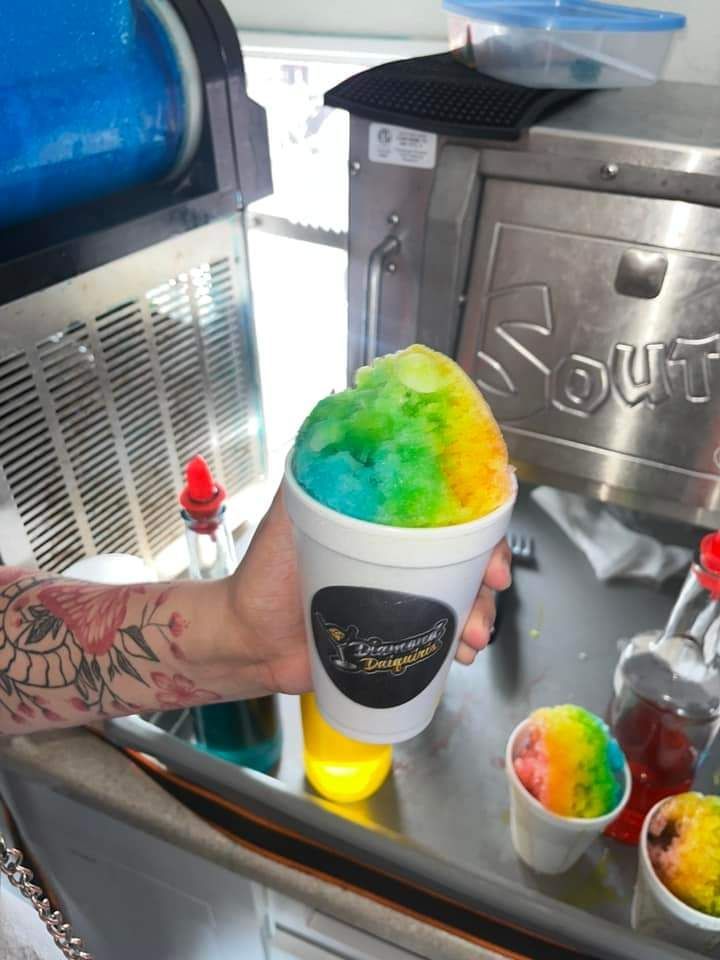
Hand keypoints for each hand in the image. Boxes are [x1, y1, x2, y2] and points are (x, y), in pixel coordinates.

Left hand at [232, 488, 511, 693]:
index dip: (477, 522)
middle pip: (465, 554)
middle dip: (488, 573)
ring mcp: (400, 595)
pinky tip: (462, 653)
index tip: (488, 544)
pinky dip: (461, 642)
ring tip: (470, 637)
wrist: (251, 643)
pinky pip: (441, 635)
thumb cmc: (264, 576)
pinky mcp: (397, 635)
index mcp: (382, 522)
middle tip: (490, 591)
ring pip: (462, 596)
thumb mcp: (289, 516)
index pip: (445, 510)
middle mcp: (398, 554)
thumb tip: (339, 418)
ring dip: (480, 613)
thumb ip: (313, 473)